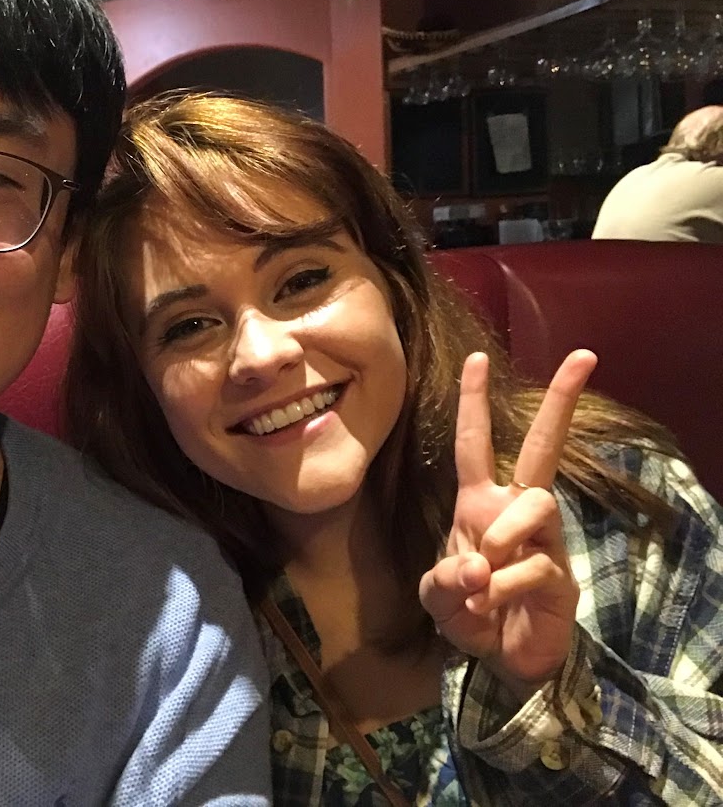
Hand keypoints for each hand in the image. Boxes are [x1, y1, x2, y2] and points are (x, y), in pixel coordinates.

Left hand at [419, 350, 596, 702]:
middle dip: (561, 403)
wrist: (500, 662)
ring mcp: (543, 541)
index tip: (477, 359)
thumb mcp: (437, 595)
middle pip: (541, 449)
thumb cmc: (468, 613)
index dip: (474, 403)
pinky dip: (500, 591)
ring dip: (503, 537)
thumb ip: (443, 580)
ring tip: (482, 574)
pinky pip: (531, 567)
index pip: (474, 444)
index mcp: (480, 503)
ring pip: (535, 504)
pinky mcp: (560, 575)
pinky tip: (491, 610)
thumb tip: (477, 566)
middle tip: (583, 358)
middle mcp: (515, 511)